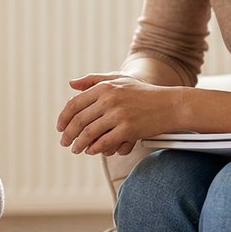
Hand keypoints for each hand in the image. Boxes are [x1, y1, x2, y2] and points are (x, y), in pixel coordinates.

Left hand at [57, 73, 181, 155]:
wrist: (170, 105)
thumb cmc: (143, 93)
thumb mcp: (119, 80)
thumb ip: (93, 80)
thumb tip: (71, 84)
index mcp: (104, 87)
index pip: (75, 104)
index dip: (64, 118)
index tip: (60, 128)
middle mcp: (109, 100)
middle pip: (79, 121)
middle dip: (68, 135)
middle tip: (64, 142)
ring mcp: (118, 115)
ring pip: (89, 134)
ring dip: (78, 144)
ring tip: (75, 149)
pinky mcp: (128, 130)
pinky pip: (104, 143)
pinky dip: (95, 149)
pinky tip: (92, 151)